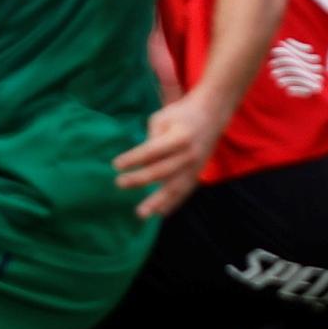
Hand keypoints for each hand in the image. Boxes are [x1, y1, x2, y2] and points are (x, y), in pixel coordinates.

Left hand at [115, 93, 226, 217]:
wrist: (211, 116)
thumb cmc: (180, 115)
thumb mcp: (162, 119)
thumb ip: (151, 140)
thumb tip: (141, 162)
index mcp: (179, 137)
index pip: (153, 151)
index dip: (134, 159)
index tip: (116, 165)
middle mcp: (189, 154)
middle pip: (162, 171)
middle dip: (140, 179)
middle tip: (119, 183)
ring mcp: (196, 167)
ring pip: (176, 188)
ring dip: (158, 202)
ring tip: (141, 213)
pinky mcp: (198, 174)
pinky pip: (185, 192)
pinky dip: (172, 203)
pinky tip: (159, 213)